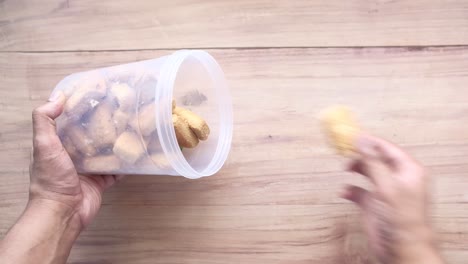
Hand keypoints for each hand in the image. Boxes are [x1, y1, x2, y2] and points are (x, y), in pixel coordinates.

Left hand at [30, 92, 120, 228]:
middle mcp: (74, 155)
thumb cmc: (51, 180)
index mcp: (59, 144)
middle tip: (122, 111)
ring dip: (117, 143)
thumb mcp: (43, 145)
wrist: (63, 212)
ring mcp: (89, 169)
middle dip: (105, 125)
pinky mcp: (102, 181)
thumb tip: (57, 97)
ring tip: (132, 128)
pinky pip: (116, 170)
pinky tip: (135, 152)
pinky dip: (125, 163)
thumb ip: (44, 120)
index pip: (72, 121)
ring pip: (106, 151)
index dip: (83, 109)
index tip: (99, 96)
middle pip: (92, 135)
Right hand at [342, 134, 443, 263]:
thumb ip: (373, 161)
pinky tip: (345, 192)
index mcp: (407, 170)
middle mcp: (396, 179)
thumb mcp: (387, 185)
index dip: (369, 141)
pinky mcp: (373, 204)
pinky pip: (358, 191)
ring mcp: (384, 192)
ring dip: (355, 170)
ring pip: (366, 172)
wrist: (401, 249)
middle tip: (345, 149)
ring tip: (346, 168)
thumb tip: (362, 140)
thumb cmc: (404, 221)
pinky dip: (350, 190)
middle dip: (360, 154)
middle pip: (375, 158)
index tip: (351, 135)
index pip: (386, 147)